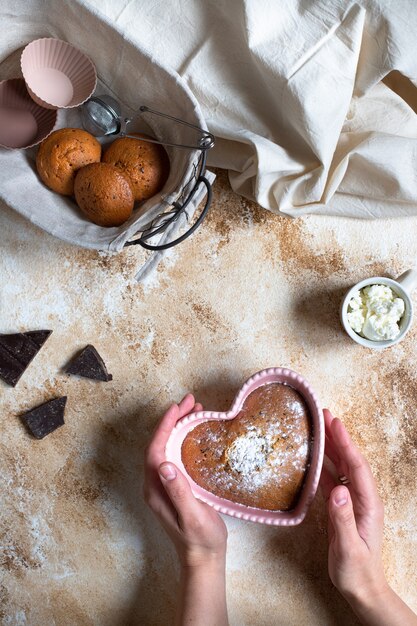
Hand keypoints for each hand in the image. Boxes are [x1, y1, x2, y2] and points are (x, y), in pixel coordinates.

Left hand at [144, 394, 227, 568]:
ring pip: (168, 446)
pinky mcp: (176, 484)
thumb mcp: (191, 515)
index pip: (154, 450)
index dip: (164, 427)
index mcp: (155, 489)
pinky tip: (198, 430)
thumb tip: (164, 465)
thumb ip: (178, 491)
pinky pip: (176, 453)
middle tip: (190, 401)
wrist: (204, 558)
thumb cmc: (200, 539)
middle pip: (160, 443)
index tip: (176, 408)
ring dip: (179, 426)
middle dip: (173, 420)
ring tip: (196, 409)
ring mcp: (166, 483)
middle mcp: (156, 483)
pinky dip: (185, 437)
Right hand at [320, 409, 385, 602]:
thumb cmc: (357, 572)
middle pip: (350, 461)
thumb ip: (344, 518)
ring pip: (342, 468)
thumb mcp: (350, 548)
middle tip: (324, 415)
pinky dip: (323, 467)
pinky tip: (313, 459)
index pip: (357, 467)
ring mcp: (352, 502)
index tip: (335, 423)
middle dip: (338, 437)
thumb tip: (338, 491)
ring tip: (319, 429)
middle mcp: (362, 498)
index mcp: (368, 504)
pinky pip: (332, 481)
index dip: (346, 443)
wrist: (361, 589)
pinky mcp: (342, 508)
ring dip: (331, 448)